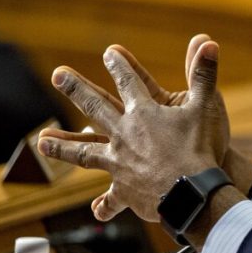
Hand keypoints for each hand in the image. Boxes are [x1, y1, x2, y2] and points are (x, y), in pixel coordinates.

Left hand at [38, 39, 227, 221]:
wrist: (192, 192)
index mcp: (144, 113)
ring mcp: (119, 163)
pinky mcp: (125, 190)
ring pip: (85, 152)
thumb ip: (204, 74)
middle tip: (58, 75)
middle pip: (96, 107)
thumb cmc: (201, 147)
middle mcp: (124, 135)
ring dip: (64, 144)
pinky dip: (105, 205)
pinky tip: (96, 209)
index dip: (120, 65)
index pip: (129, 82)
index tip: (109, 52)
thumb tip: (209, 42)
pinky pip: (112, 199)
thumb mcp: (206, 106)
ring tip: (42, 139)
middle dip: (77, 89)